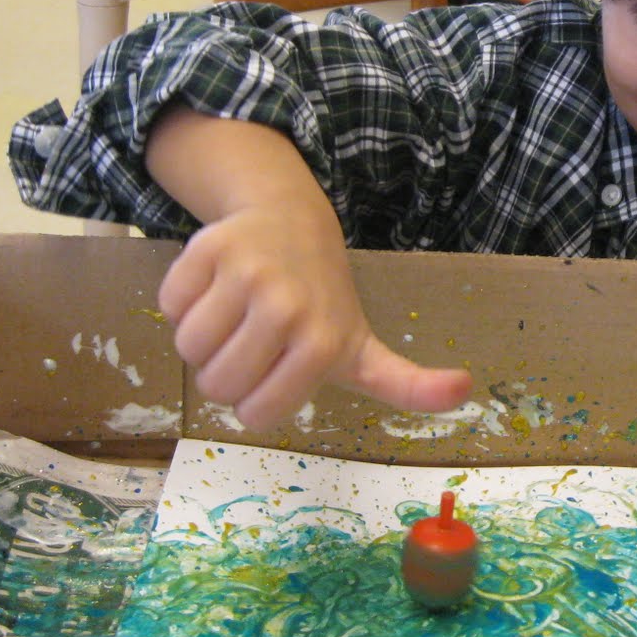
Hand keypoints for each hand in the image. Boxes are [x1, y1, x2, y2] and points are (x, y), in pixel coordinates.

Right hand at [157, 205, 472, 428]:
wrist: (294, 222)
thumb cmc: (325, 302)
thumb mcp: (368, 349)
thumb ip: (409, 385)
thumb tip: (467, 389)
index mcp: (324, 342)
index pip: (255, 414)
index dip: (257, 403)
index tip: (277, 374)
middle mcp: (287, 306)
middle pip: (216, 384)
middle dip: (226, 374)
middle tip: (254, 342)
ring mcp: (247, 272)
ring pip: (188, 346)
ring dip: (202, 339)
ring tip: (236, 315)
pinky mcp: (209, 245)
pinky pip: (169, 305)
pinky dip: (182, 302)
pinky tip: (216, 286)